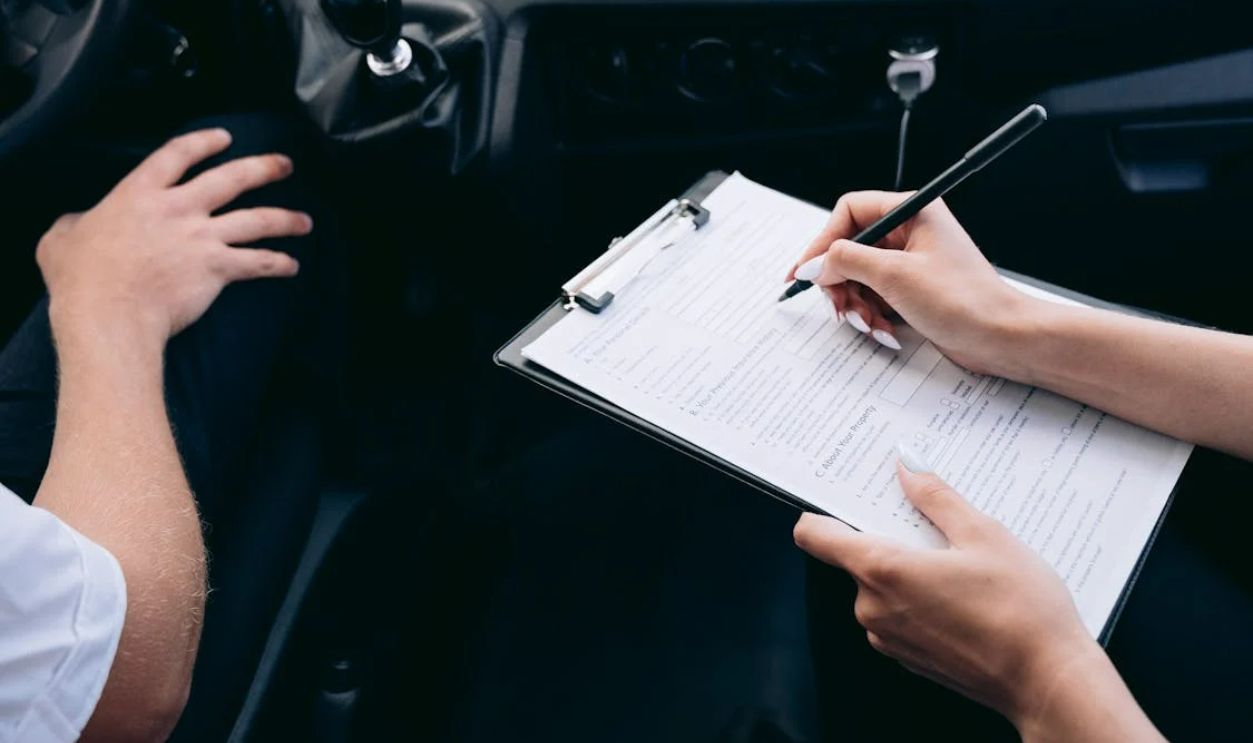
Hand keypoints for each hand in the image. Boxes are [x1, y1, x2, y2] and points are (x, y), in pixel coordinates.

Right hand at [37, 128, 311, 343]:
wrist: (109, 312)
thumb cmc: (82, 279)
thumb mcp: (64, 237)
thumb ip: (76, 223)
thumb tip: (77, 224)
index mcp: (140, 193)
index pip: (178, 154)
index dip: (204, 142)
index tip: (225, 138)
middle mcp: (178, 209)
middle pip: (232, 178)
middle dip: (264, 168)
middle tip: (285, 165)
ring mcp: (202, 237)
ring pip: (257, 220)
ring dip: (286, 219)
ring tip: (305, 221)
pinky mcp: (218, 268)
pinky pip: (258, 262)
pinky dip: (278, 264)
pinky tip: (292, 266)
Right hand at [787, 191, 1038, 375]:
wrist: (1001, 337)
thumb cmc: (963, 300)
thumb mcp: (893, 276)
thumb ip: (845, 262)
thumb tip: (812, 264)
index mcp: (911, 212)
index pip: (849, 212)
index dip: (823, 242)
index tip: (807, 272)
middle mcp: (910, 232)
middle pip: (849, 249)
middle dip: (840, 283)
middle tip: (840, 307)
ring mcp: (910, 262)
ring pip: (858, 277)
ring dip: (856, 305)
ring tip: (869, 324)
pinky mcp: (912, 289)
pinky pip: (874, 297)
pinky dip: (872, 315)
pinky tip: (885, 331)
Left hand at [793, 450, 1101, 730]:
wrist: (1048, 682)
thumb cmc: (1021, 609)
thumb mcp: (984, 534)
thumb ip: (936, 497)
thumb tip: (908, 467)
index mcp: (881, 570)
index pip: (814, 535)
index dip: (821, 511)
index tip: (841, 496)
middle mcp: (873, 607)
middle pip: (858, 557)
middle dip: (889, 537)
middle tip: (932, 524)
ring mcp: (889, 637)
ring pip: (882, 587)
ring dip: (910, 570)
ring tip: (961, 563)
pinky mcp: (910, 658)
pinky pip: (901, 614)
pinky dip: (921, 599)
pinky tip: (965, 596)